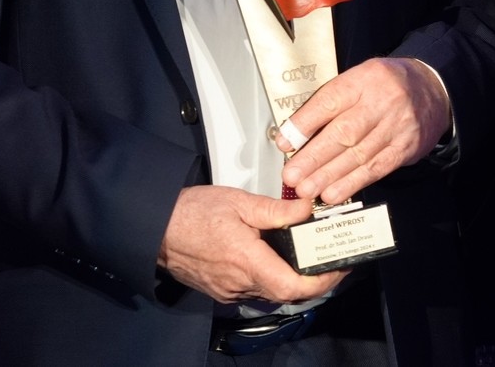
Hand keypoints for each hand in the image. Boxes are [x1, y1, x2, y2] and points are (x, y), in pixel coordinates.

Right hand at [157, 185, 344, 303]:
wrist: (155, 227)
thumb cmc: (193, 212)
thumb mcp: (240, 202)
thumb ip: (277, 209)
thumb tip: (308, 208)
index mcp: (246, 261)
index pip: (292, 286)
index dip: (321, 281)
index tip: (339, 267)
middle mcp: (239, 283)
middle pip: (286, 293)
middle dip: (314, 281)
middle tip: (333, 261)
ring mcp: (229, 290)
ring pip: (272, 293)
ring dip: (294, 280)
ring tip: (313, 257)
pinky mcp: (221, 289)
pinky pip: (255, 290)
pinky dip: (274, 278)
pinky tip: (282, 259)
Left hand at [276, 57, 450, 204]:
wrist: (432, 89)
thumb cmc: (387, 85)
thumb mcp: (360, 79)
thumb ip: (332, 102)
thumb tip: (296, 134)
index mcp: (366, 78)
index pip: (331, 100)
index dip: (305, 123)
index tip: (285, 142)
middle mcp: (383, 100)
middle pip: (345, 131)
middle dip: (314, 157)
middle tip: (292, 175)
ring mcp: (397, 125)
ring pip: (359, 154)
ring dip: (329, 176)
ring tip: (307, 189)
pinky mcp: (406, 147)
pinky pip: (377, 168)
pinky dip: (352, 183)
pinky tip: (334, 193)